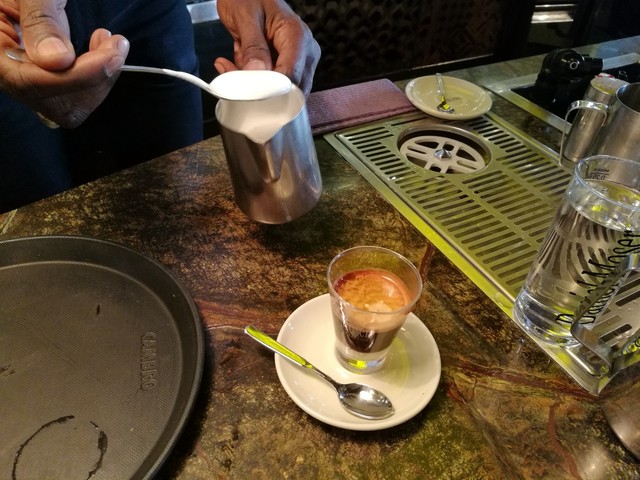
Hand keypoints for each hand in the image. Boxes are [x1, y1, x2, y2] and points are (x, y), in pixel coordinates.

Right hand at [0, 0, 128, 127]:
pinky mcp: (48, 76)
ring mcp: (26, 75)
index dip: (76, 77)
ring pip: (69, 107)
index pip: (29, 83)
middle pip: (53, 105)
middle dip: (93, 81)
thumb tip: (56, 61)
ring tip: (112, 44)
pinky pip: (75, 96)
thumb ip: (41, 20)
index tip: (109, 57)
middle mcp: (5, 69)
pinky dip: (98, 79)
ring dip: (100, 80)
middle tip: (115, 46)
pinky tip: (103, 50)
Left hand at [215, 0, 319, 93]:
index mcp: (297, 36)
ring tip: (238, 58)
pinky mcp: (286, 68)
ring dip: (253, 82)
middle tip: (235, 71)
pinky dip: (252, 80)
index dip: (270, 88)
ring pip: (279, 91)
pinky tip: (239, 63)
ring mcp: (297, 62)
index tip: (247, 88)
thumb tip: (258, 73)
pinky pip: (272, 86)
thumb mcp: (246, 17)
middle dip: (260, 87)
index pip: (290, 75)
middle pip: (289, 89)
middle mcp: (303, 52)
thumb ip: (253, 46)